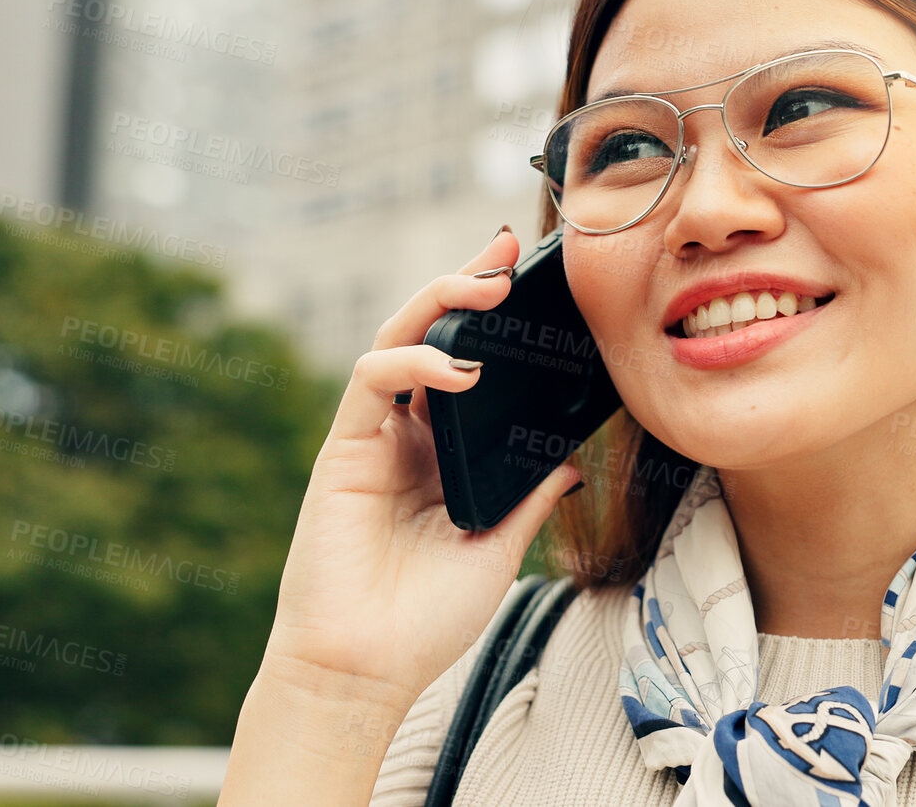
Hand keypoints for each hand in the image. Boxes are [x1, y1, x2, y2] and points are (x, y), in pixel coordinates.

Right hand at [261, 226, 579, 700]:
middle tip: (508, 245)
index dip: (492, 315)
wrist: (365, 671)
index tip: (531, 274)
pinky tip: (459, 365)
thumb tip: (572, 459)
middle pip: (431, 331)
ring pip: (397, 337)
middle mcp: (405, 435)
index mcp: (442, 453)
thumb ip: (528, 497)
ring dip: (441, 300)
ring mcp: (372, 437)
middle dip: (467, 280)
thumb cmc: (425, 622)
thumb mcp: (499, 549)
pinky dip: (414, 359)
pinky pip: (371, 378)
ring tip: (490, 283)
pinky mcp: (343, 449)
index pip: (467, 361)